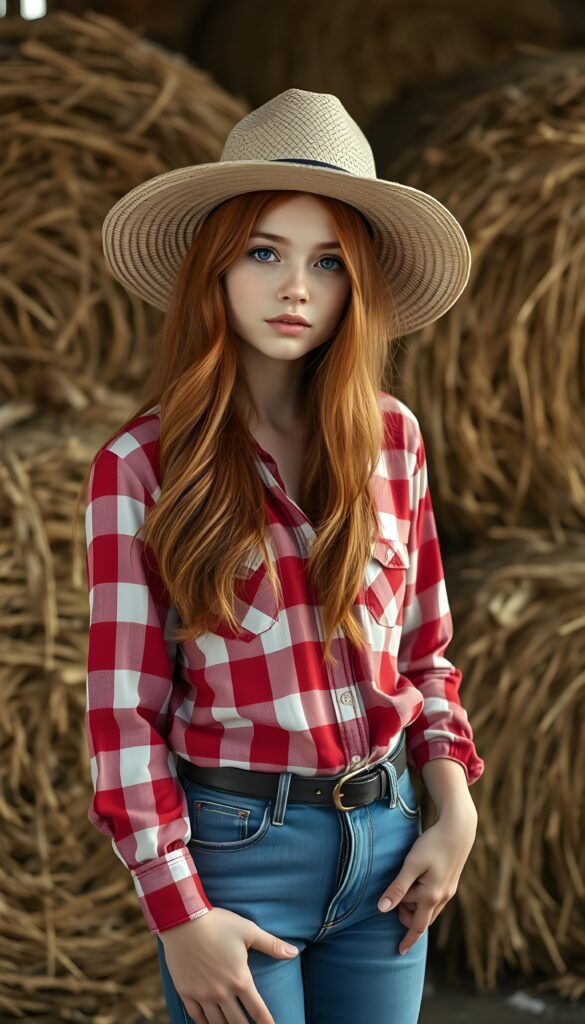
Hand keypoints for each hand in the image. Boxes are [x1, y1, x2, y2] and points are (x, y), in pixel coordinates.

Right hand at [158, 907, 298, 1023]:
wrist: (183, 919)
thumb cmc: (218, 923)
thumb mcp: (248, 930)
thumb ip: (272, 944)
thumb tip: (294, 952)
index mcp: (240, 979)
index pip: (258, 1011)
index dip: (267, 1023)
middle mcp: (222, 992)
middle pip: (238, 1023)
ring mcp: (202, 995)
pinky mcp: (186, 992)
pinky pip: (196, 1017)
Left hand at [377, 802, 477, 954]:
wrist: (458, 829)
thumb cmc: (432, 844)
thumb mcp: (411, 864)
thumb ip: (397, 888)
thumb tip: (382, 909)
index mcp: (431, 897)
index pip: (416, 926)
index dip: (407, 939)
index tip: (399, 951)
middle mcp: (442, 898)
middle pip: (421, 919)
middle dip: (406, 916)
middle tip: (394, 898)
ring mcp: (449, 891)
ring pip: (429, 910)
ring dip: (414, 907)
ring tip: (404, 890)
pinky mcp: (451, 883)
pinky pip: (435, 901)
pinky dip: (424, 900)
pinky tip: (418, 886)